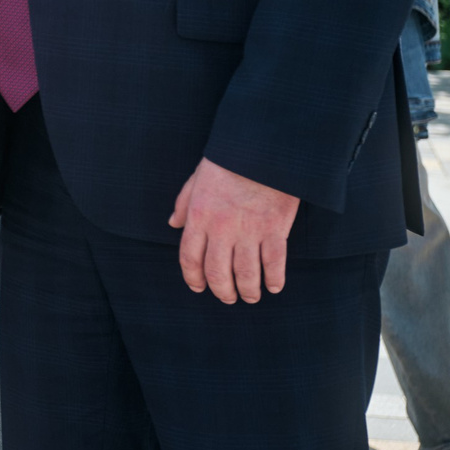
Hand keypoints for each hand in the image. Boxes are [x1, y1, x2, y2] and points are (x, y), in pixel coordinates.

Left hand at [170, 156, 297, 302]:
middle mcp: (221, 229)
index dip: (193, 278)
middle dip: (222, 291)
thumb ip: (183, 204)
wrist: (261, 150)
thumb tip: (173, 225)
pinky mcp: (275, 229)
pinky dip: (274, 279)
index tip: (198, 288)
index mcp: (199, 217)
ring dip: (248, 291)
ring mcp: (249, 231)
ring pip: (246, 274)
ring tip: (250, 297)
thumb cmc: (227, 163)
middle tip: (227, 298)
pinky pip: (274, 263)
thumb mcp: (196, 180)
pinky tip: (274, 286)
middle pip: (217, 273)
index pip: (190, 258)